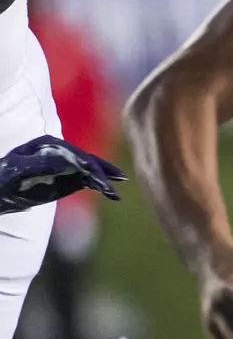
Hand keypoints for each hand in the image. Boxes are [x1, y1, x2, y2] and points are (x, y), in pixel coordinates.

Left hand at [0, 135, 124, 212]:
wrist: (1, 192)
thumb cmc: (4, 178)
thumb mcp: (19, 170)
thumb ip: (41, 164)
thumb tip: (67, 161)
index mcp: (49, 143)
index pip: (71, 152)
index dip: (84, 161)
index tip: (93, 171)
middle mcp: (63, 152)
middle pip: (86, 160)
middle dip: (100, 171)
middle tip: (112, 182)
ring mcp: (68, 166)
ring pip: (91, 171)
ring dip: (105, 180)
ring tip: (114, 193)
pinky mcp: (71, 179)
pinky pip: (90, 181)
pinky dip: (100, 187)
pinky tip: (112, 195)